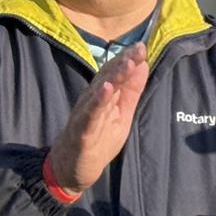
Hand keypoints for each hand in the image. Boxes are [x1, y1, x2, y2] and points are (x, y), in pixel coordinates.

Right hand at [45, 44, 149, 192]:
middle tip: (138, 49)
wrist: (72, 169)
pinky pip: (90, 115)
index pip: (115, 73)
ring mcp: (85, 115)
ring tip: (127, 64)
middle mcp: (91, 100)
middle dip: (123, 62)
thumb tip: (143, 65)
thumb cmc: (98, 140)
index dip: (128, 59)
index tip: (142, 46)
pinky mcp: (82, 132)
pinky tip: (106, 90)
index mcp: (102, 96)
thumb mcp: (122, 114)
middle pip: (107, 77)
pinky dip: (98, 102)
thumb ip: (131, 91)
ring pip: (99, 92)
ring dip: (113, 77)